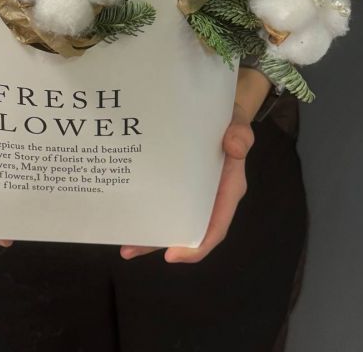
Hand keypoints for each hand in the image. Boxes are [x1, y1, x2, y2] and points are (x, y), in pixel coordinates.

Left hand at [120, 67, 269, 262]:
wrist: (216, 108)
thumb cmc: (229, 119)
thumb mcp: (237, 122)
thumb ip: (240, 133)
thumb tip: (236, 147)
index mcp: (227, 188)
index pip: (215, 224)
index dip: (197, 244)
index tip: (172, 255)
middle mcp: (209, 195)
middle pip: (187, 228)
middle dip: (160, 243)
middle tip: (130, 250)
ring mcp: (191, 190)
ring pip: (171, 218)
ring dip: (149, 232)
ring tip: (123, 244)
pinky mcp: (177, 180)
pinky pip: (164, 199)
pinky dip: (148, 208)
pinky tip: (127, 214)